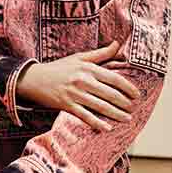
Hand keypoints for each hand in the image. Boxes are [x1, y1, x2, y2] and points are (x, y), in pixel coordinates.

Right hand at [17, 41, 140, 131]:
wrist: (35, 78)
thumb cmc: (59, 67)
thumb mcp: (79, 57)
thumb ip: (100, 53)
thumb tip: (117, 44)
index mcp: (88, 68)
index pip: (114, 79)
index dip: (128, 87)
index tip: (136, 94)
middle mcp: (83, 81)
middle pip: (110, 94)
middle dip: (124, 103)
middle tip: (133, 108)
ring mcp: (75, 94)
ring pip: (101, 106)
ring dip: (116, 114)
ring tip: (127, 118)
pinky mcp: (67, 105)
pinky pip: (85, 116)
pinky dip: (97, 123)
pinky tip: (107, 128)